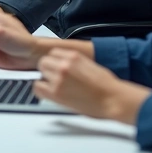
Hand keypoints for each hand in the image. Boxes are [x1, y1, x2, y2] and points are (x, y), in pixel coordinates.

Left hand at [34, 49, 150, 124]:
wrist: (113, 99)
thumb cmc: (107, 86)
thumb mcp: (90, 65)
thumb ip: (74, 63)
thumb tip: (64, 65)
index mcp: (73, 56)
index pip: (52, 53)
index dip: (54, 62)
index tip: (56, 68)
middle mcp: (64, 64)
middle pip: (43, 62)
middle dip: (47, 70)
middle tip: (54, 79)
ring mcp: (59, 78)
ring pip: (40, 74)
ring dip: (45, 80)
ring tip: (55, 88)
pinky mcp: (56, 92)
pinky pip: (38, 87)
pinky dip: (41, 90)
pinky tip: (50, 94)